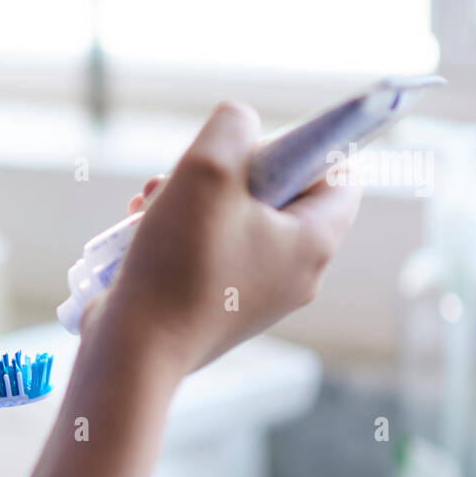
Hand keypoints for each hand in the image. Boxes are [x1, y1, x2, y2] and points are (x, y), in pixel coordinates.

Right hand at [94, 102, 360, 373]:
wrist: (134, 351)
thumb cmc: (177, 262)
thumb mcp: (207, 166)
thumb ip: (233, 125)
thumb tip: (238, 128)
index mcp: (314, 243)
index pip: (340, 174)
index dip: (297, 147)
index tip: (248, 148)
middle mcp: (296, 275)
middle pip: (279, 195)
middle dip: (229, 172)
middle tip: (190, 174)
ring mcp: (256, 297)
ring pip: (235, 221)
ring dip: (193, 199)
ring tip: (152, 199)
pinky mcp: (217, 311)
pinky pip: (210, 253)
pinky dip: (179, 233)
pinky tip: (140, 229)